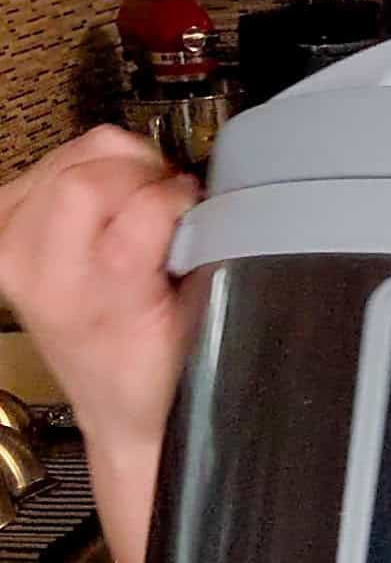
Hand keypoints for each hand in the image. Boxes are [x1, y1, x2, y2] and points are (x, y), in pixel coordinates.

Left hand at [0, 126, 199, 454]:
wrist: (114, 402)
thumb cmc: (156, 368)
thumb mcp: (196, 317)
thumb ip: (198, 251)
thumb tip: (199, 194)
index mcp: (97, 298)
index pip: (140, 208)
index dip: (177, 195)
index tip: (194, 205)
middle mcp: (41, 273)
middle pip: (88, 176)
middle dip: (141, 173)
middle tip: (166, 196)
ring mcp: (13, 251)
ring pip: (67, 160)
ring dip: (113, 166)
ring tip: (136, 198)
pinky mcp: (3, 234)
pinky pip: (45, 167)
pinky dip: (82, 169)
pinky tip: (103, 202)